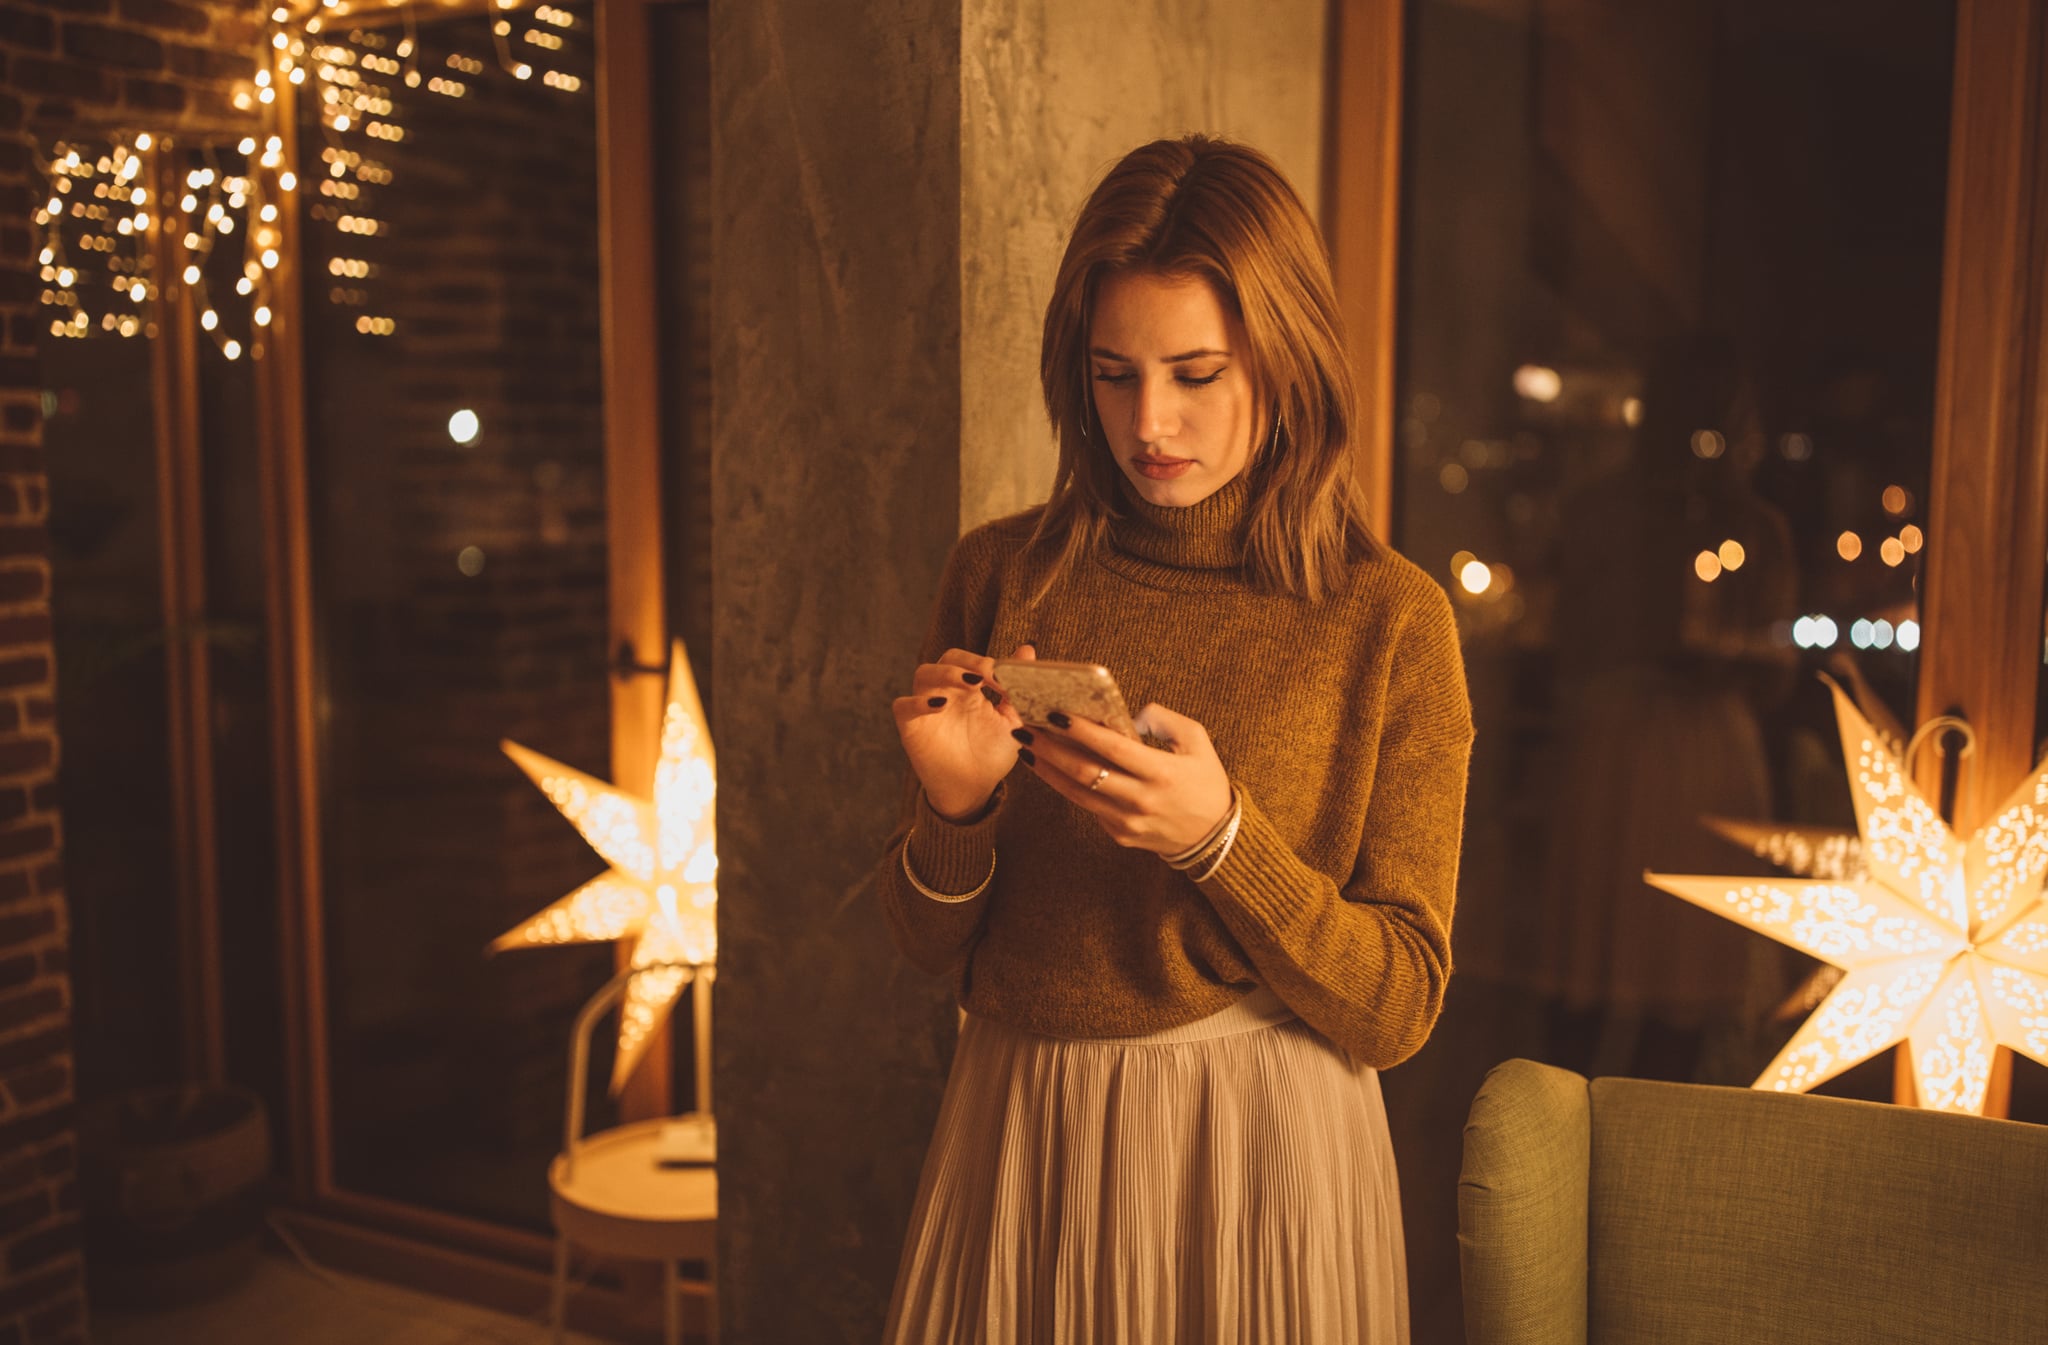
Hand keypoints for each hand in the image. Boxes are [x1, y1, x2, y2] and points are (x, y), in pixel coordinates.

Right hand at [892, 644, 1033, 820]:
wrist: (973, 788)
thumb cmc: (991, 753)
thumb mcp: (1011, 720)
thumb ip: (1017, 688)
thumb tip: (1027, 649)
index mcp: (969, 687)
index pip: (971, 659)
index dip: (987, 663)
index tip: (1006, 678)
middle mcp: (946, 691)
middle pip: (947, 658)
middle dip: (967, 662)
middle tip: (986, 675)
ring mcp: (926, 707)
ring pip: (923, 673)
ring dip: (946, 673)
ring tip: (969, 684)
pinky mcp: (911, 726)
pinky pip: (903, 705)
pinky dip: (918, 701)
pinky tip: (940, 705)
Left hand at [1017, 702, 1232, 855]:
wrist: (1215, 837)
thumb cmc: (1206, 781)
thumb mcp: (1197, 740)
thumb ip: (1164, 719)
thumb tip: (1129, 714)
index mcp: (1161, 772)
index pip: (1113, 748)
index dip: (1081, 730)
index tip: (1055, 713)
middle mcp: (1141, 800)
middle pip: (1084, 772)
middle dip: (1050, 748)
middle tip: (1025, 728)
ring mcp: (1128, 822)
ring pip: (1077, 793)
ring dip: (1047, 769)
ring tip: (1026, 747)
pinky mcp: (1120, 835)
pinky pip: (1089, 807)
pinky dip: (1067, 787)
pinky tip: (1050, 768)